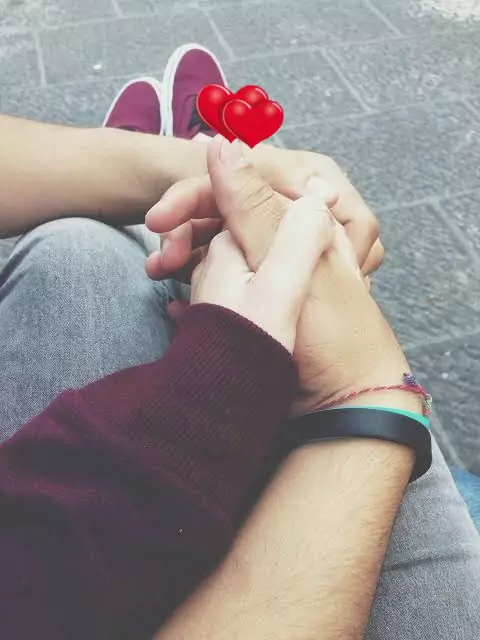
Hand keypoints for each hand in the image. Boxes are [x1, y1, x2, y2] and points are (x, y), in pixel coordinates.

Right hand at [164, 137, 417, 416]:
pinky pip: (225, 286)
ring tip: (161, 282)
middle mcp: (293, 235)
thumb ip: (252, 204)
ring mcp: (277, 268)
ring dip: (186, 267)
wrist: (343, 401)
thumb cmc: (330, 332)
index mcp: (308, 214)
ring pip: (220, 253)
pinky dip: (201, 295)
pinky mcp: (266, 300)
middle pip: (227, 219)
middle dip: (187, 239)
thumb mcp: (288, 262)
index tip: (160, 217)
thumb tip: (222, 143)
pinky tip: (179, 307)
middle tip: (158, 265)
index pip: (242, 186)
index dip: (197, 197)